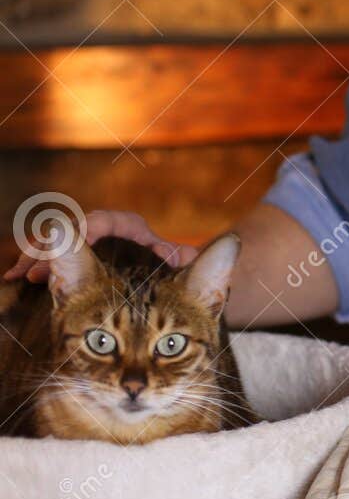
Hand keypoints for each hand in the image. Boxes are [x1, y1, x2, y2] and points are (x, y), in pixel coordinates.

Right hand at [3, 209, 197, 283]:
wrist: (159, 275)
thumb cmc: (165, 264)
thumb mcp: (170, 261)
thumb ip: (174, 257)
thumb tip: (181, 255)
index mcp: (126, 227)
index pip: (105, 221)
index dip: (90, 228)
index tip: (78, 239)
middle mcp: (102, 230)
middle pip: (70, 231)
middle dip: (53, 247)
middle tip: (35, 269)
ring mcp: (84, 242)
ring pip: (55, 242)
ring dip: (36, 257)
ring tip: (18, 274)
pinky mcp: (72, 257)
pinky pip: (49, 256)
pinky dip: (34, 264)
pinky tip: (16, 277)